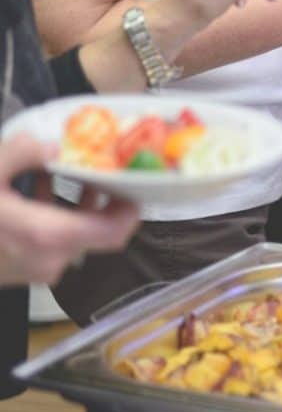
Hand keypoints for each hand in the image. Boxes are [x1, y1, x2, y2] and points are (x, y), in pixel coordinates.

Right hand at [0, 136, 138, 285]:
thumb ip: (19, 153)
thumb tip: (53, 140)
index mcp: (44, 236)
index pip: (112, 233)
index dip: (129, 210)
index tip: (132, 183)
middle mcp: (48, 259)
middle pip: (97, 230)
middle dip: (102, 198)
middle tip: (101, 167)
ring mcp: (37, 269)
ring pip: (76, 234)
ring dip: (77, 203)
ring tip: (66, 170)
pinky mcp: (26, 270)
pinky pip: (55, 241)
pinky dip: (56, 214)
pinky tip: (38, 186)